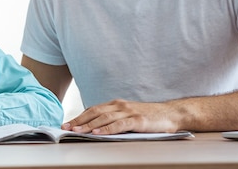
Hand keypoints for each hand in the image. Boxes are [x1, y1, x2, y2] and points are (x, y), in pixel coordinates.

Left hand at [61, 99, 179, 134]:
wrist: (171, 114)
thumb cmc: (149, 117)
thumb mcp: (128, 115)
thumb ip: (114, 119)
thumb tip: (95, 128)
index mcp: (116, 104)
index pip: (93, 109)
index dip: (79, 116)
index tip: (67, 123)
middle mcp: (120, 105)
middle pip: (95, 112)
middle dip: (79, 121)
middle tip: (66, 128)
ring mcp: (129, 112)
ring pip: (104, 118)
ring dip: (89, 125)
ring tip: (77, 131)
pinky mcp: (138, 120)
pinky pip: (119, 124)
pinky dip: (107, 129)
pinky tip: (97, 133)